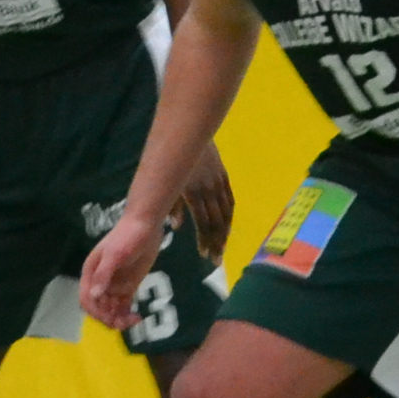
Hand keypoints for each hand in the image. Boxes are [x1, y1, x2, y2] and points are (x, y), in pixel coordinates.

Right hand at [79, 209, 166, 331]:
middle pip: (98, 307)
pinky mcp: (129, 286)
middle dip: (108, 317)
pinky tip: (138, 317)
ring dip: (119, 318)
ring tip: (134, 320)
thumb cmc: (127, 236)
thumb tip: (95, 295)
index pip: (86, 299)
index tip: (109, 316)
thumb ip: (104, 274)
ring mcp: (115, 285)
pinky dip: (128, 314)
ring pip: (111, 309)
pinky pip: (124, 305)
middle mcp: (100, 282)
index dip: (95, 311)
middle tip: (124, 322)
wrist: (145, 226)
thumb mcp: (114, 254)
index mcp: (91, 273)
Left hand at [174, 142, 234, 257]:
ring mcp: (219, 183)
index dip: (205, 239)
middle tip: (216, 260)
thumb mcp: (168, 183)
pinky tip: (228, 228)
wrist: (189, 137)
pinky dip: (230, 216)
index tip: (204, 255)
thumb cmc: (171, 160)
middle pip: (217, 222)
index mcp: (194, 192)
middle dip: (217, 242)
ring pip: (226, 213)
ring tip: (223, 248)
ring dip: (225, 233)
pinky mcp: (224, 177)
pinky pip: (231, 200)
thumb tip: (175, 227)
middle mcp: (209, 190)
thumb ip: (172, 205)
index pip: (204, 222)